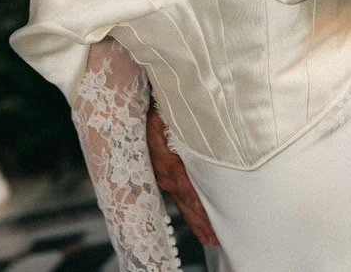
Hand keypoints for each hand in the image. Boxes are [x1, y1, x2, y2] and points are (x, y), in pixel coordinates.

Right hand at [147, 102, 219, 246]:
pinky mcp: (166, 179)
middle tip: (216, 236)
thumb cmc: (155, 114)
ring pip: (183, 204)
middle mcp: (164, 174)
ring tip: (211, 238)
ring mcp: (164, 179)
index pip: (183, 184)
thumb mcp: (164, 117)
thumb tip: (195, 130)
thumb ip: (178, 127)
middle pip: (185, 201)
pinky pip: (180, 200)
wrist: (134, 118)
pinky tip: (199, 226)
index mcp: (165, 160)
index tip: (206, 214)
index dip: (194, 199)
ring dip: (197, 222)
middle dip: (201, 219)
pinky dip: (191, 214)